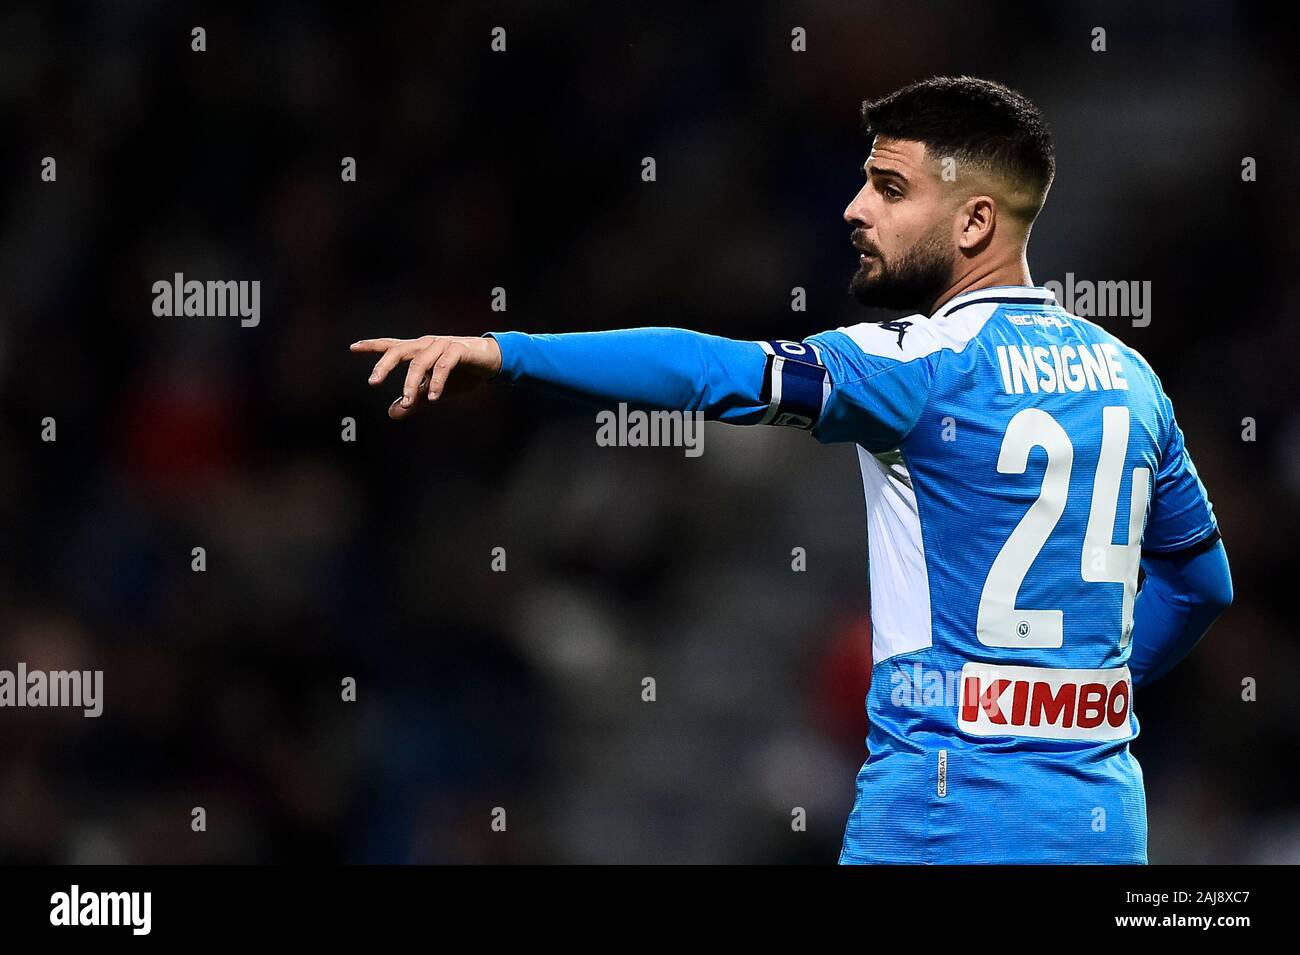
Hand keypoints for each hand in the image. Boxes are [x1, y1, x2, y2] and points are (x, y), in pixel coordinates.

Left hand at [350, 334, 502, 419]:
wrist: (491, 364)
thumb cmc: (461, 374)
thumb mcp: (433, 391)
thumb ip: (413, 400)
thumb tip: (391, 413)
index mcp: (419, 351)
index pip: (391, 346)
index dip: (372, 346)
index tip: (353, 347)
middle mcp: (427, 344)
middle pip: (399, 350)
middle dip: (384, 365)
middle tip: (373, 382)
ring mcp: (442, 345)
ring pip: (419, 362)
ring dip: (411, 384)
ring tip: (407, 402)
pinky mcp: (458, 351)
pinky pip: (443, 366)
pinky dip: (436, 383)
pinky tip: (432, 398)